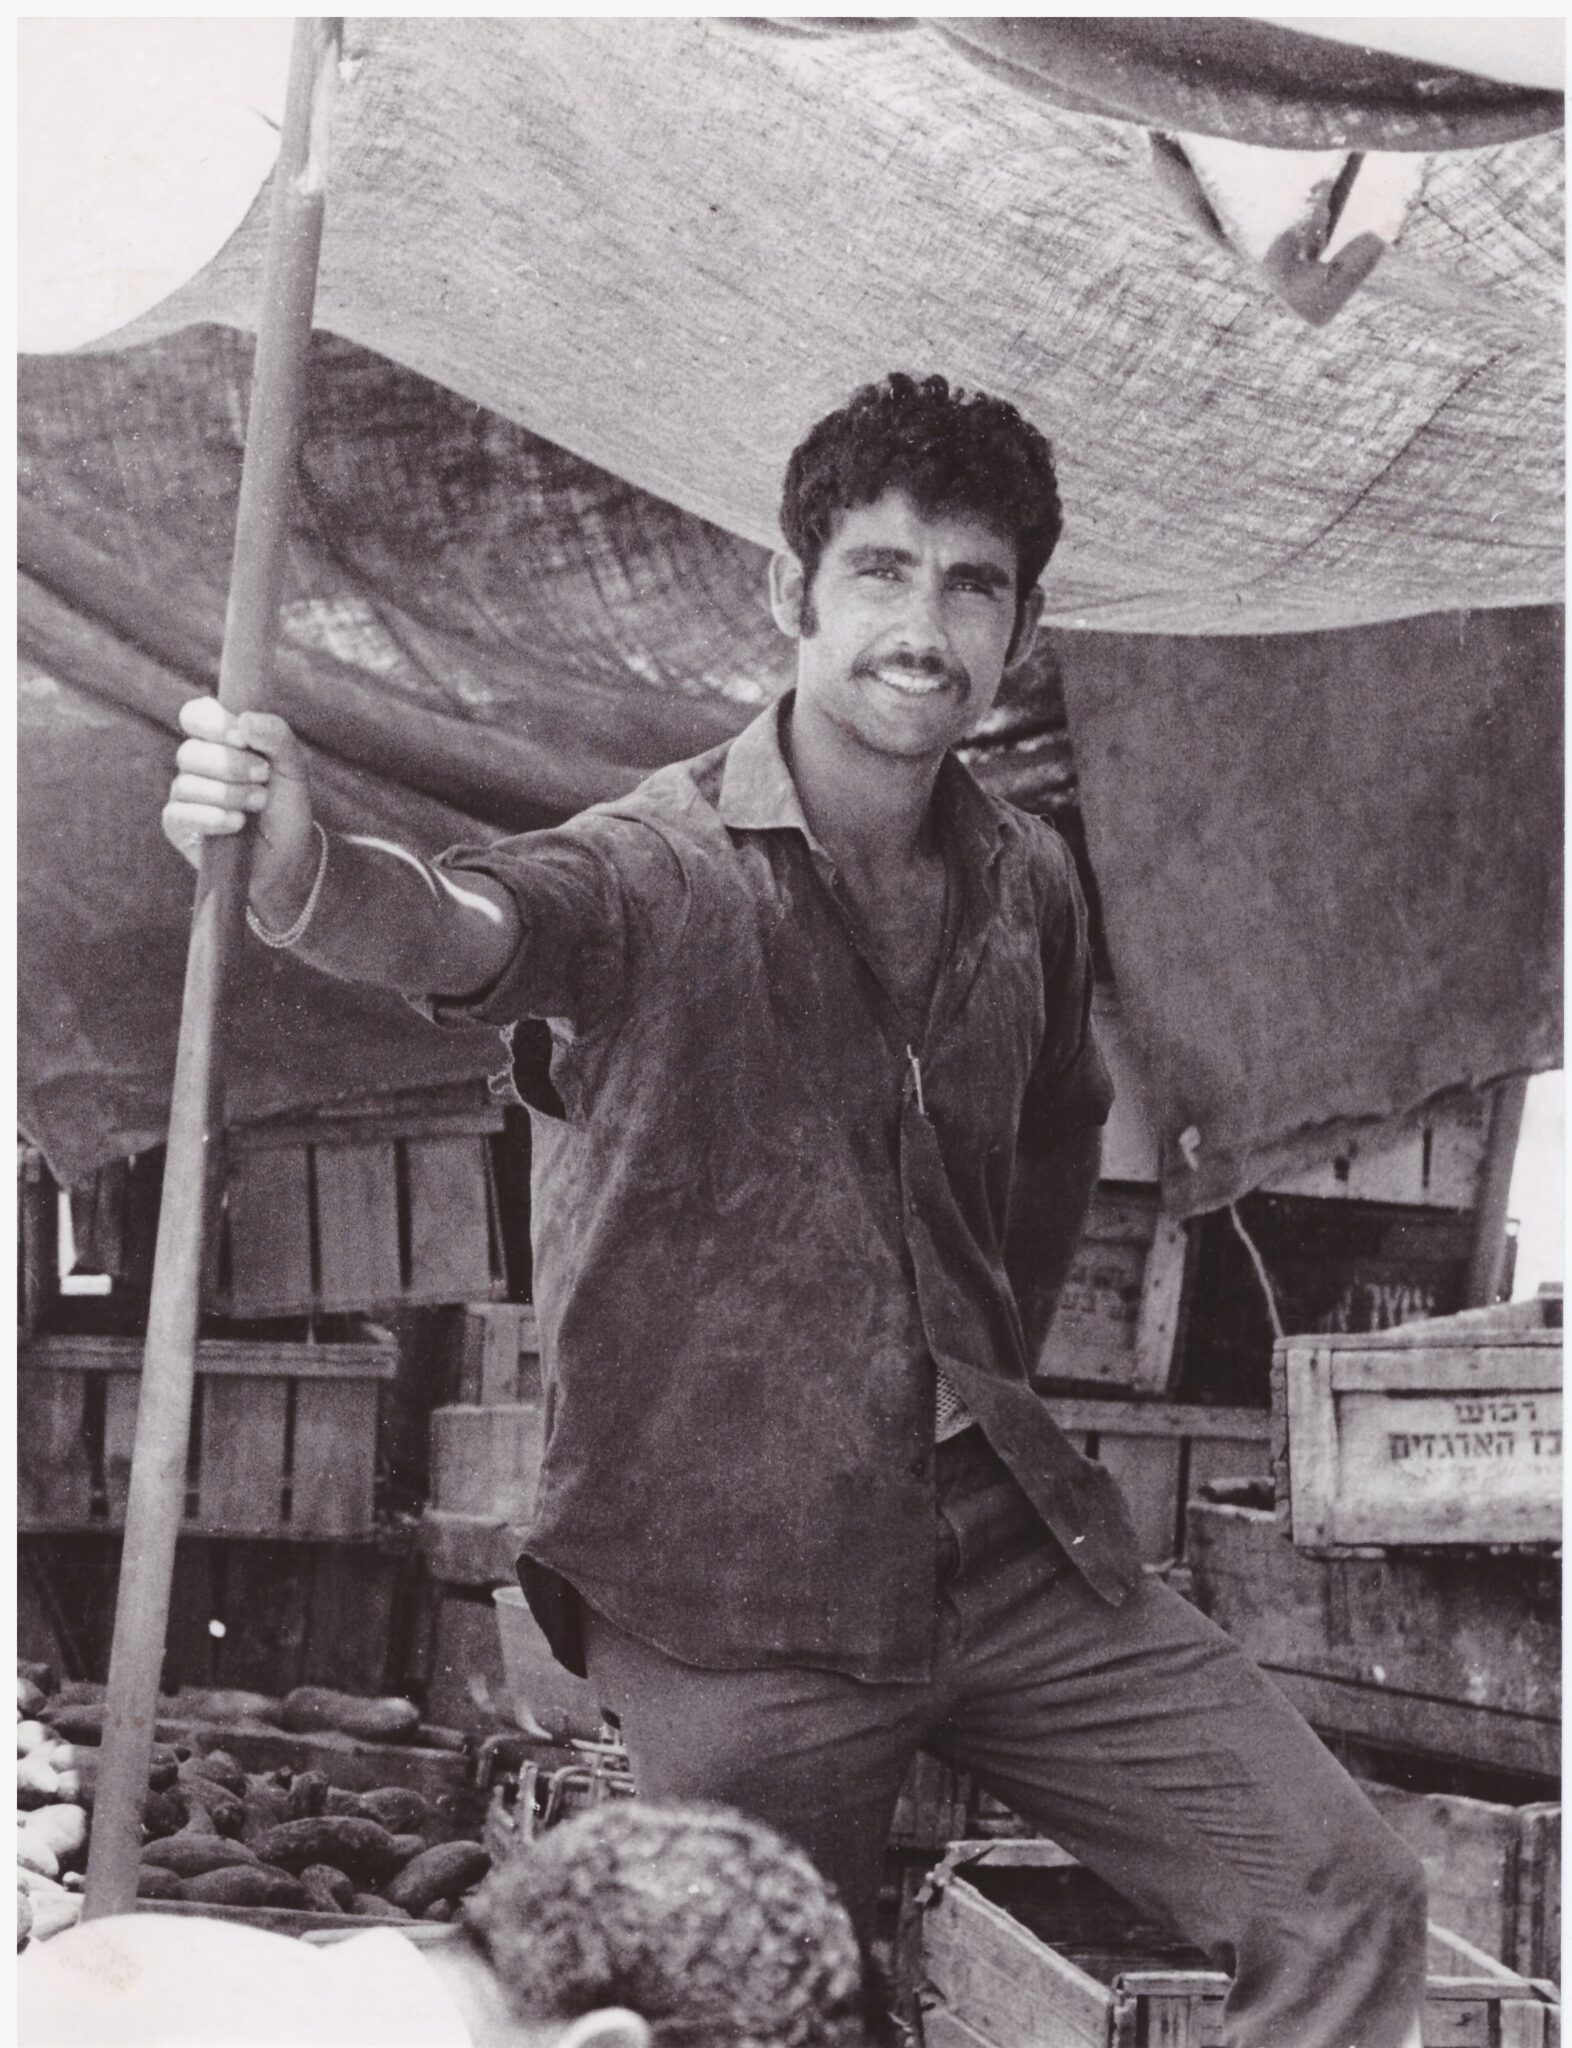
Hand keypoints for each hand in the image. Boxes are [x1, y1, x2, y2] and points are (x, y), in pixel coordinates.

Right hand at [162, 698, 318, 922]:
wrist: (288, 858)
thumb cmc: (286, 809)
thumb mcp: (293, 770)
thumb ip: (277, 737)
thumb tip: (245, 720)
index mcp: (220, 741)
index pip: (195, 715)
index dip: (214, 724)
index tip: (243, 739)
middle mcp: (198, 765)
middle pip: (190, 751)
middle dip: (230, 765)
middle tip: (262, 777)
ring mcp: (185, 795)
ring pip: (185, 783)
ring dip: (228, 794)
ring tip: (257, 804)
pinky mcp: (178, 825)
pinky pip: (178, 813)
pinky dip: (210, 817)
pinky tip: (236, 824)